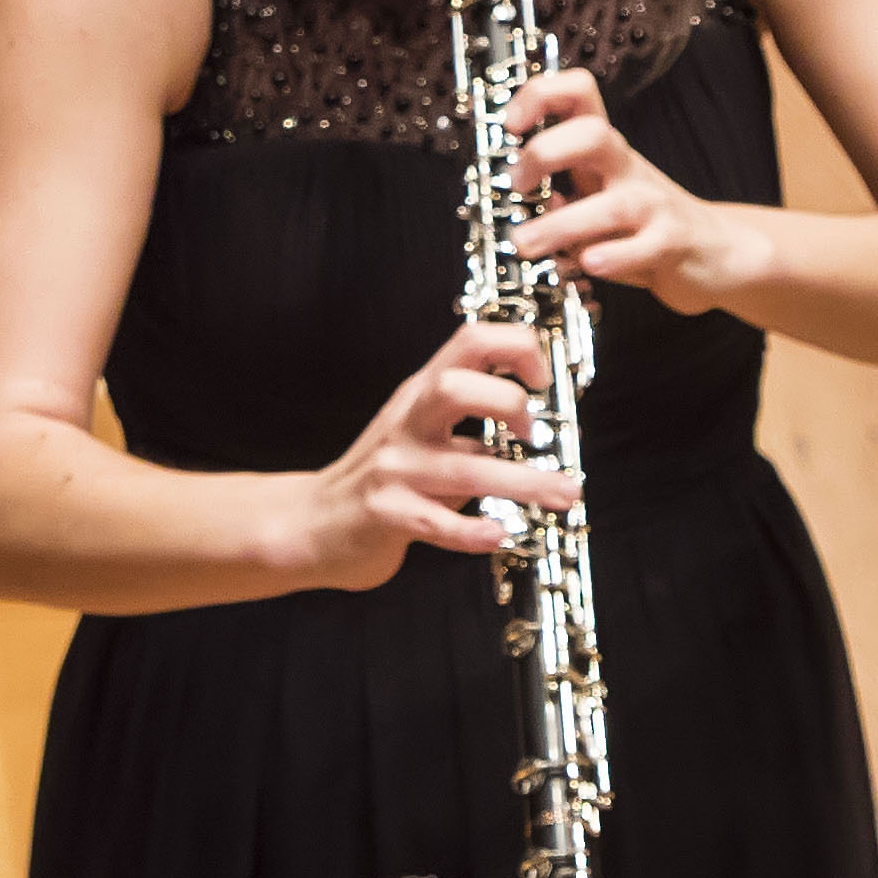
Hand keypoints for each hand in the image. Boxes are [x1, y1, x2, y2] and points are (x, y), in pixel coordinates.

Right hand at [276, 320, 574, 593]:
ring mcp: (393, 468)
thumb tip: (540, 430)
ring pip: (464, 468)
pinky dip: (473, 530)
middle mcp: (407, 423)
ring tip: (563, 495)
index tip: (542, 380)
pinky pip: (437, 522)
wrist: (314, 523)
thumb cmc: (383, 480)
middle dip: (510, 407)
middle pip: (456, 389)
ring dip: (524, 482)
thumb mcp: (422, 436)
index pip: (470, 343)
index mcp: (421, 395)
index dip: (516, 349)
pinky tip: (499, 534)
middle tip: (538, 437)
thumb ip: (471, 430)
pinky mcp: (386, 514)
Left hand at [509, 69, 771, 311]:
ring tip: (526, 243)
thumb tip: (527, 202)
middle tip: (516, 185)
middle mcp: (627, 168)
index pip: (579, 93)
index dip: (540, 96)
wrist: (714, 250)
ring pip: (612, 205)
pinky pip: (644, 247)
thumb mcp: (595, 197)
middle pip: (594, 135)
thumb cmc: (642, 221)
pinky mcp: (673, 243)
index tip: (511, 124)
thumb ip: (559, 196)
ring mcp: (654, 204)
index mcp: (603, 149)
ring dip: (561, 225)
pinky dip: (613, 258)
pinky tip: (589, 264)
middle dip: (546, 154)